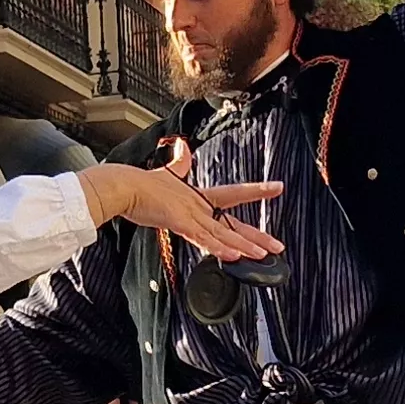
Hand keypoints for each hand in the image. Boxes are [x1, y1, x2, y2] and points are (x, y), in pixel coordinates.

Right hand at [79, 144, 285, 260]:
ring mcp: (191, 214)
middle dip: (257, 235)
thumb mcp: (167, 173)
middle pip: (234, 223)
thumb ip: (179, 163)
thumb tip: (183, 147)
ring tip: (264, 254)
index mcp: (199, 196)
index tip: (277, 188)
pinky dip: (219, 248)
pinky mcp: (180, 222)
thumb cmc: (142, 185)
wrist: (125, 187)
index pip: (234, 193)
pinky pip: (203, 239)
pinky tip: (233, 255)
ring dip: (244, 246)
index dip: (257, 191)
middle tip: (279, 245)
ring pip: (223, 234)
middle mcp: (200, 205)